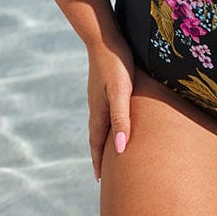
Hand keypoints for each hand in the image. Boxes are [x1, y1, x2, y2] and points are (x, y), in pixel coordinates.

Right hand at [86, 37, 134, 180]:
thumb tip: (119, 149)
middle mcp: (96, 104)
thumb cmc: (116, 63)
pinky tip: (112, 116)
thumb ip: (121, 119)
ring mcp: (98, 93)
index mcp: (99, 110)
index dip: (99, 161)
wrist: (103, 35)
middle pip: (96, 135)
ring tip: (107, 147)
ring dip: (102, 137)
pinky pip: (104, 109)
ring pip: (100, 122)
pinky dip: (106, 121)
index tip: (100, 180)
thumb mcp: (121, 92)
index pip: (97, 142)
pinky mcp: (103, 83)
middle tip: (102, 172)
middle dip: (99, 154)